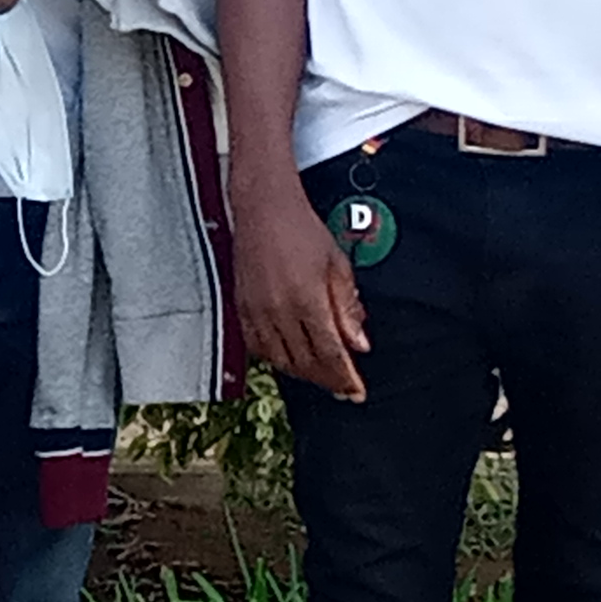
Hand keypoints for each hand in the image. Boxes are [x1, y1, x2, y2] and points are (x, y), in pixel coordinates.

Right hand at [237, 181, 370, 402]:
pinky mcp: (241, 308)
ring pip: (280, 361)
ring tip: (321, 376)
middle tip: (344, 390)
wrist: (263, 208)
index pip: (330, 353)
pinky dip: (276, 359)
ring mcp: (256, 312)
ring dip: (303, 374)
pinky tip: (290, 358)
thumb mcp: (337, 265)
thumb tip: (359, 344)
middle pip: (305, 363)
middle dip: (328, 381)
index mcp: (307, 299)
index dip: (345, 378)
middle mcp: (278, 311)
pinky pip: (258, 347)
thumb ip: (347, 307)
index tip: (357, 392)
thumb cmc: (303, 230)